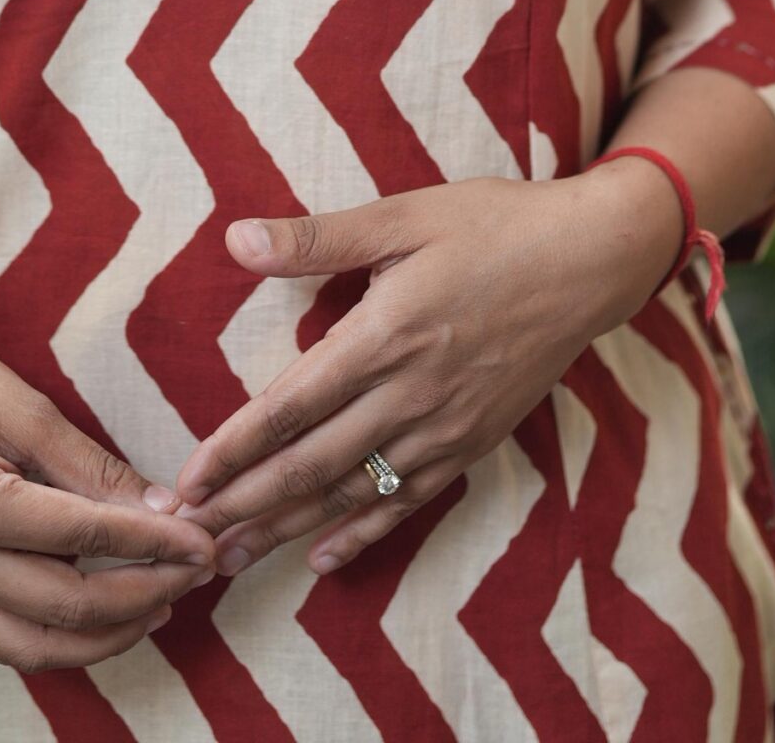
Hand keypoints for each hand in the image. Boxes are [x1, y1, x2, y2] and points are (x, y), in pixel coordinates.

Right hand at [0, 306, 218, 670]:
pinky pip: (5, 639)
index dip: (154, 543)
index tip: (204, 540)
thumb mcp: (19, 404)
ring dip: (107, 636)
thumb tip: (160, 510)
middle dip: (144, 595)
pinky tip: (102, 610)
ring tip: (161, 603)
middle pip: (66, 608)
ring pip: (35, 647)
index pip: (84, 538)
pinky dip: (61, 637)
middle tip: (197, 573)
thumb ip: (88, 465)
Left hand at [170, 168, 681, 578]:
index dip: (234, 450)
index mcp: (385, 334)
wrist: (589, 261)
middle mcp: (410, 393)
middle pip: (310, 464)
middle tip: (185, 538)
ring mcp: (444, 427)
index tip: (187, 482)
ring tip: (231, 558)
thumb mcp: (405, 215)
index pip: (291, 407)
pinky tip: (322, 558)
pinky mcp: (472, 443)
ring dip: (286, 529)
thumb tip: (237, 241)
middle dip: (244, 505)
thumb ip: (319, 238)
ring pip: (351, 492)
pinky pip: (406, 501)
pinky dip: (361, 533)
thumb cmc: (493, 226)